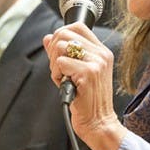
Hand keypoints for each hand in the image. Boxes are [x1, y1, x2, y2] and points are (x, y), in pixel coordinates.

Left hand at [43, 24, 125, 149]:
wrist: (98, 122)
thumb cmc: (87, 100)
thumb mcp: (74, 73)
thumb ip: (62, 54)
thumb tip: (47, 38)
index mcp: (102, 52)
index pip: (78, 26)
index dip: (61, 35)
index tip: (57, 52)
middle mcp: (102, 54)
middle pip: (65, 34)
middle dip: (53, 51)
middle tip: (58, 69)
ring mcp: (96, 63)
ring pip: (60, 47)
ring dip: (54, 65)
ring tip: (64, 78)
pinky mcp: (88, 74)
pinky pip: (60, 63)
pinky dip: (56, 75)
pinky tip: (65, 85)